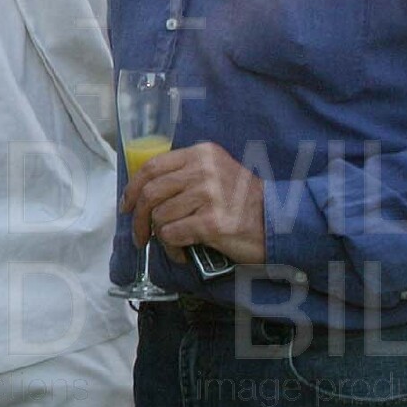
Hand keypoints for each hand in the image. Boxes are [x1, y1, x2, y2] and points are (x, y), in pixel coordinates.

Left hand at [122, 142, 266, 265]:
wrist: (280, 223)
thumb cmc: (244, 203)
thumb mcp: (217, 173)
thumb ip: (185, 174)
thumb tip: (143, 192)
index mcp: (202, 154)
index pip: (152, 166)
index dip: (132, 188)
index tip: (126, 205)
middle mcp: (204, 169)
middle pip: (150, 192)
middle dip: (137, 218)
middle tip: (139, 236)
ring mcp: (208, 194)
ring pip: (159, 216)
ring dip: (160, 237)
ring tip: (174, 245)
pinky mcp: (212, 221)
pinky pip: (172, 235)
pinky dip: (172, 248)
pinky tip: (183, 253)